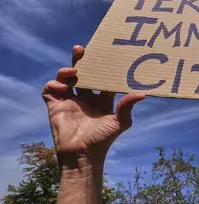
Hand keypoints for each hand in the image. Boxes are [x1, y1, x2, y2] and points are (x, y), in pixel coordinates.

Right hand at [42, 45, 144, 163]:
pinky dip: (54, 84)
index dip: (104, 67)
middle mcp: (85, 97)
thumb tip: (142, 93)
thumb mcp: (120, 122)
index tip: (106, 54)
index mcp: (101, 99)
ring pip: (65, 77)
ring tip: (74, 71)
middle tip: (82, 49)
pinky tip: (63, 87)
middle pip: (83, 73)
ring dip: (67, 71)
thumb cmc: (103, 139)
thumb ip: (127, 107)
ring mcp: (69, 100)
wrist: (83, 154)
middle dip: (81, 60)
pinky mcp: (55, 105)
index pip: (102, 78)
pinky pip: (50, 89)